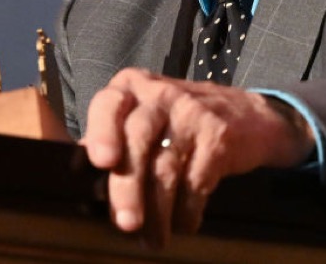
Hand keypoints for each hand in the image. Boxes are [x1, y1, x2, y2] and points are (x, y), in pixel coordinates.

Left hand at [82, 68, 315, 247]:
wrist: (249, 116)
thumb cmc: (178, 121)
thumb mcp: (144, 114)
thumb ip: (112, 135)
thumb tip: (76, 170)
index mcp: (132, 87)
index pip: (109, 105)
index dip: (103, 132)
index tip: (102, 162)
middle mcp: (161, 94)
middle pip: (138, 139)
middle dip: (128, 187)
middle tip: (126, 225)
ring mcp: (192, 113)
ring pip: (166, 167)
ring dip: (158, 212)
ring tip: (153, 239)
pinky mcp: (219, 136)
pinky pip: (196, 182)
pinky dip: (188, 211)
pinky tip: (184, 224)